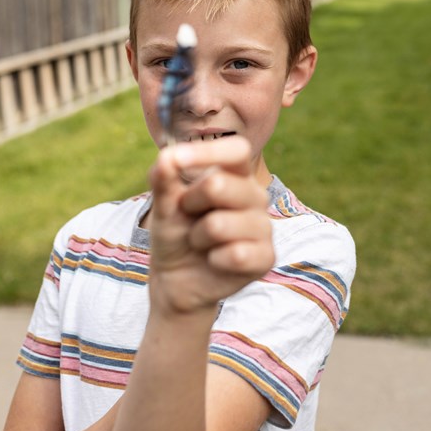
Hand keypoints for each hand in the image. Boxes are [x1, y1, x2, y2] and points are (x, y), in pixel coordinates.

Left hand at [148, 136, 273, 315]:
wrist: (177, 280)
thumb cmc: (176, 234)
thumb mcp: (163, 205)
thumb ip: (164, 179)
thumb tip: (166, 156)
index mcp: (236, 176)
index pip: (237, 151)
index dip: (208, 152)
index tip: (176, 159)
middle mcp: (256, 197)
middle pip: (218, 185)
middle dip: (188, 204)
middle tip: (188, 216)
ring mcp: (264, 228)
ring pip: (219, 224)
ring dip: (197, 237)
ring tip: (201, 242)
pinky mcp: (266, 257)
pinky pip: (235, 254)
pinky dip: (214, 260)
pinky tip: (215, 261)